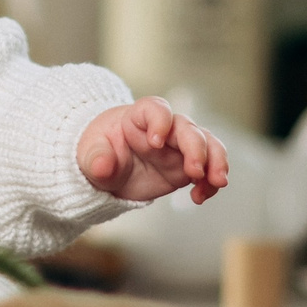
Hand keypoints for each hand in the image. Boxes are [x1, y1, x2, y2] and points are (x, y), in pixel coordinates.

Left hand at [77, 98, 228, 203]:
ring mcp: (179, 146)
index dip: (160, 122)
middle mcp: (165, 128)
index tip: (155, 142)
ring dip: (217, 161)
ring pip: (208, 144)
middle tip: (195, 171)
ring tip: (217, 182)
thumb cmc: (99, 150)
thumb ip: (97, 159)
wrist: (108, 166)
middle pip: (188, 128)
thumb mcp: (89, 155)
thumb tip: (103, 167)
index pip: (156, 109)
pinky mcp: (187, 166)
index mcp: (139, 117)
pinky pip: (208, 169)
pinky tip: (200, 197)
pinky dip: (210, 182)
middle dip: (196, 148)